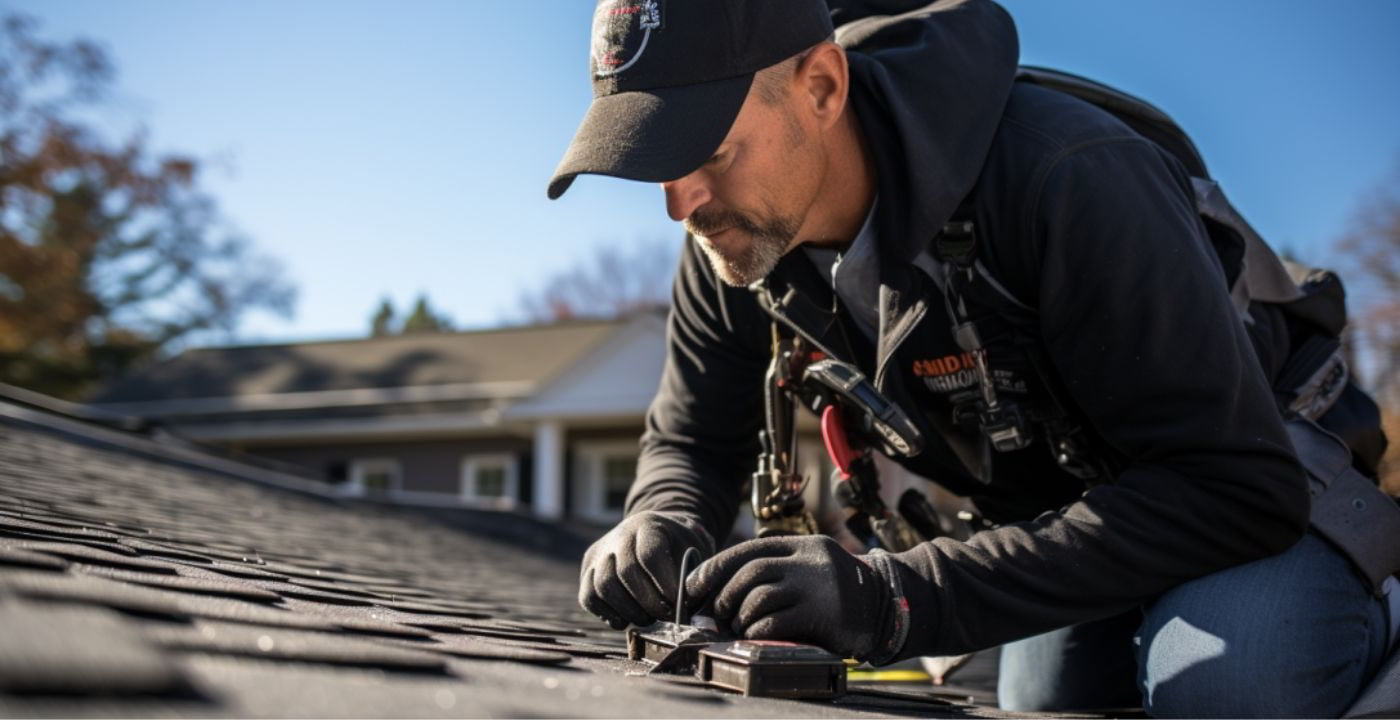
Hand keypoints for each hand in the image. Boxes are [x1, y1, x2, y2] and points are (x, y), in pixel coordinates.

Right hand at [578, 510, 714, 628]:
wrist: (652, 533)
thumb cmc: (678, 546)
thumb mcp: (693, 547)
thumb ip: (693, 570)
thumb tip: (688, 602)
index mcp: (648, 525)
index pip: (650, 554)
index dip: (664, 583)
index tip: (678, 603)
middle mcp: (619, 536)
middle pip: (626, 572)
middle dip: (648, 602)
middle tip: (666, 616)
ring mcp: (599, 553)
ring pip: (604, 586)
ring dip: (628, 610)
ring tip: (648, 619)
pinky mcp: (587, 570)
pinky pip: (589, 597)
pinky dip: (607, 614)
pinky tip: (626, 619)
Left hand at [684, 535, 904, 661]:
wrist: (888, 607)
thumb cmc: (839, 592)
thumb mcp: (813, 566)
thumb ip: (779, 568)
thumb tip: (723, 588)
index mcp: (803, 544)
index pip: (750, 549)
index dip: (716, 567)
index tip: (695, 585)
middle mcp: (809, 560)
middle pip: (751, 571)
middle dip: (725, 594)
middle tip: (717, 613)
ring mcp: (817, 586)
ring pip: (759, 596)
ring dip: (740, 615)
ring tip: (738, 626)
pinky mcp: (822, 615)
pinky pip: (775, 622)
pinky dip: (757, 631)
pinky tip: (756, 635)